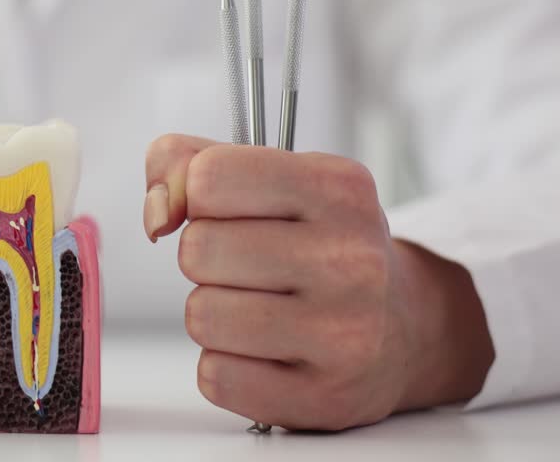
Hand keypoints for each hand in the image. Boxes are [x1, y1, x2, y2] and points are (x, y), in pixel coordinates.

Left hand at [143, 135, 493, 430]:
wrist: (402, 327)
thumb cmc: (316, 243)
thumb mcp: (267, 176)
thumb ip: (184, 162)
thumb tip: (157, 213)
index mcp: (338, 188)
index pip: (208, 177)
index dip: (195, 195)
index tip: (221, 210)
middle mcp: (350, 258)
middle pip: (197, 250)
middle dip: (203, 258)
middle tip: (248, 266)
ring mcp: (345, 333)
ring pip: (201, 316)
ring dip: (212, 313)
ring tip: (257, 308)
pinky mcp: (325, 397)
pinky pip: (216, 377)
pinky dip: (225, 366)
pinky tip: (266, 352)